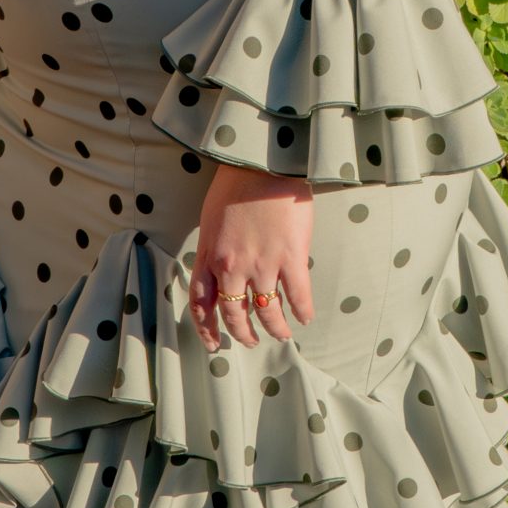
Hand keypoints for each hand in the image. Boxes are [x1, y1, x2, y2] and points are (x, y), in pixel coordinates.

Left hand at [188, 165, 314, 351]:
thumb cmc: (236, 184)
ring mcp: (263, 265)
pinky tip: (305, 317)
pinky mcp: (291, 258)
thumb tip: (224, 267)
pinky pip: (297, 295)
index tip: (214, 344)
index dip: (208, 328)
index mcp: (210, 256)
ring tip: (281, 334)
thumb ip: (215, 247)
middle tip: (251, 341)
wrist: (263, 164)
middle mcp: (232, 267)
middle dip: (243, 334)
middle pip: (235, 314)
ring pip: (267, 311)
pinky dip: (302, 311)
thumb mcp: (211, 219)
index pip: (202, 303)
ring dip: (275, 328)